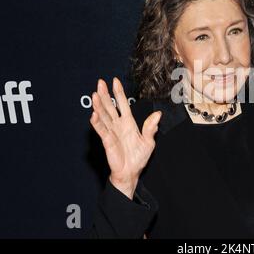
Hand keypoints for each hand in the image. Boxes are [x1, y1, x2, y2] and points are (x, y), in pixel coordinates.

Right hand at [90, 77, 161, 198]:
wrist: (131, 173)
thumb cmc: (138, 158)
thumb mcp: (149, 142)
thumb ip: (151, 128)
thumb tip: (158, 115)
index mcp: (128, 123)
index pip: (122, 104)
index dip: (118, 93)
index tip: (114, 81)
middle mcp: (118, 125)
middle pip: (110, 107)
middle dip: (105, 95)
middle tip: (100, 82)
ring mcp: (112, 132)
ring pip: (103, 116)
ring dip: (99, 106)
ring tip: (95, 94)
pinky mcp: (107, 141)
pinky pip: (102, 130)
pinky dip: (97, 122)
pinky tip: (94, 114)